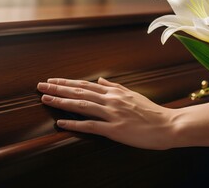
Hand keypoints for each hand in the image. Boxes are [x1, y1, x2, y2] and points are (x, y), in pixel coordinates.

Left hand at [37, 77, 208, 149]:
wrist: (168, 125)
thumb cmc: (151, 112)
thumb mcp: (133, 95)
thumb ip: (115, 87)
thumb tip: (100, 80)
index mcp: (115, 92)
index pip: (86, 84)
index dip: (67, 82)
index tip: (52, 80)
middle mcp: (111, 100)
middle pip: (80, 92)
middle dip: (58, 88)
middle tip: (40, 86)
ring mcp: (112, 114)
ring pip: (82, 105)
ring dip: (62, 101)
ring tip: (45, 99)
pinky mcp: (115, 129)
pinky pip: (91, 126)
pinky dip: (74, 124)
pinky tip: (61, 123)